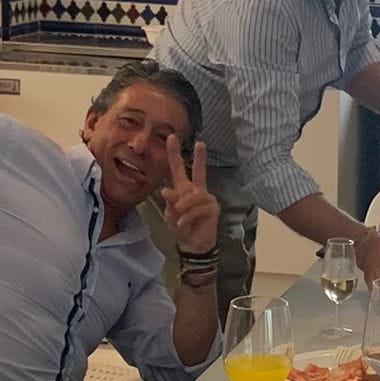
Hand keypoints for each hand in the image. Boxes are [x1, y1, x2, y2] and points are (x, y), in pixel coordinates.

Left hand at [161, 135, 219, 251]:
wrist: (193, 243)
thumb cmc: (180, 227)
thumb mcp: (170, 214)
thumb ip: (169, 202)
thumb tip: (166, 190)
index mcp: (183, 188)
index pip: (177, 168)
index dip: (174, 153)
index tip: (171, 137)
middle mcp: (196, 190)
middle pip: (198, 171)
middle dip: (200, 158)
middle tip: (200, 143)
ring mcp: (206, 198)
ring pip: (192, 197)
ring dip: (183, 208)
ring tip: (179, 219)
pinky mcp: (213, 207)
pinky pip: (197, 209)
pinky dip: (188, 217)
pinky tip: (183, 223)